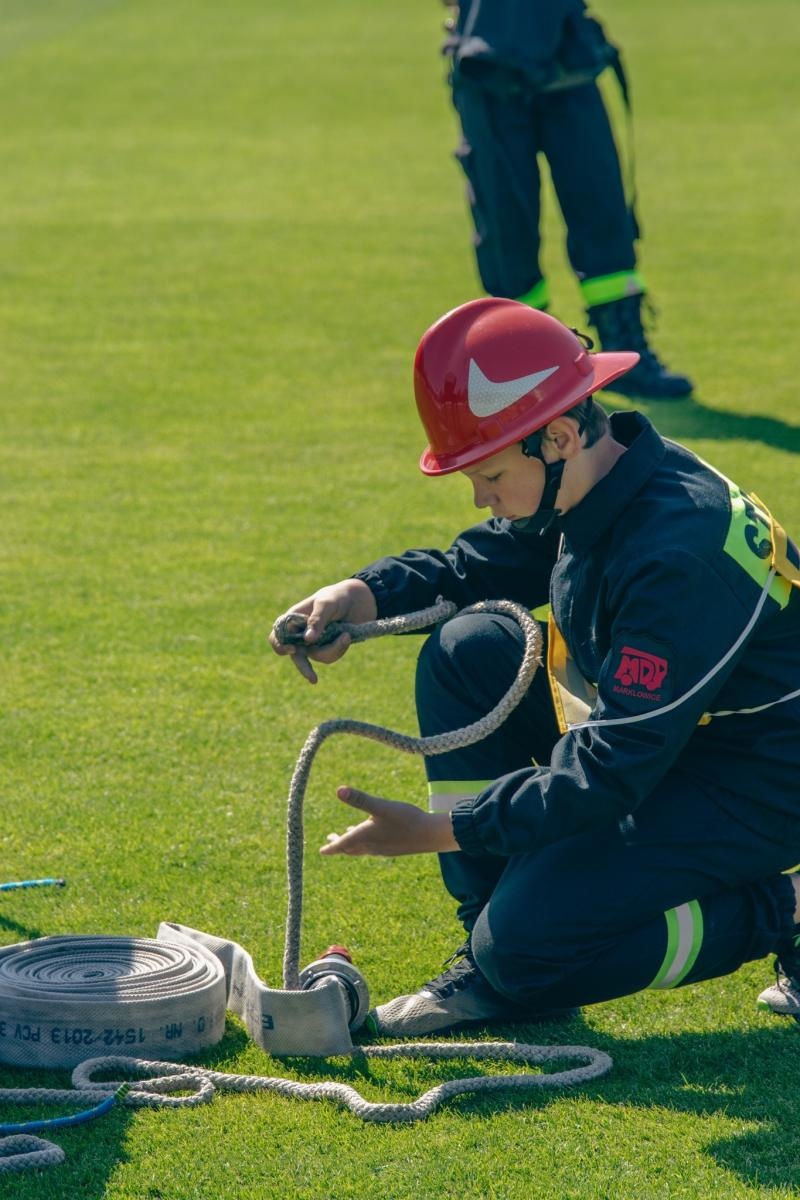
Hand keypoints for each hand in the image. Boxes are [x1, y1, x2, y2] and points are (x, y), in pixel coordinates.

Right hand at [269, 579, 376, 683]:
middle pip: (295, 655)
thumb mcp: (327, 604)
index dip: (279, 645)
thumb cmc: (337, 597)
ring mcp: (313, 642)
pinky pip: (329, 656)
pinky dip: (340, 648)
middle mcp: (300, 633)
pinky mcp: (327, 648)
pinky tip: (347, 636)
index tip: (292, 649)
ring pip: (317, 657)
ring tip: (346, 636)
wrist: (358, 601)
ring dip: (333, 649)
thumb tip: (308, 640)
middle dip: (305, 668)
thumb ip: (317, 620)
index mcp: (293, 619)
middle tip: (313, 679)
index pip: (277, 635)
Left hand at [320, 786, 457, 856]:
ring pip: (362, 848)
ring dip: (353, 843)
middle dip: (339, 844)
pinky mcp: (393, 848)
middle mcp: (372, 846)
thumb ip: (359, 799)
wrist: (430, 835)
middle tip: (330, 840)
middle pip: (350, 848)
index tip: (321, 851)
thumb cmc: (405, 819)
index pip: (342, 844)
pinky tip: (373, 836)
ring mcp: (383, 849)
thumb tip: (338, 790)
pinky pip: (374, 848)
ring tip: (348, 835)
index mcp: (365, 837)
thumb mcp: (381, 806)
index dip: (330, 847)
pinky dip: (366, 843)